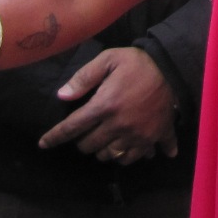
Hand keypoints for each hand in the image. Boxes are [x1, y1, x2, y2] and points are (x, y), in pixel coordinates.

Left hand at [40, 47, 178, 163]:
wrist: (173, 69)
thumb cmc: (137, 63)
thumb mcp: (108, 59)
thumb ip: (84, 77)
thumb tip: (62, 96)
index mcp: (104, 105)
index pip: (72, 127)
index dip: (54, 137)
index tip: (43, 144)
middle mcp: (118, 125)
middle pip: (89, 146)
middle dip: (82, 141)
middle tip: (85, 131)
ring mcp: (136, 135)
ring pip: (108, 155)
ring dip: (102, 149)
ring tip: (104, 139)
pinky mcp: (152, 139)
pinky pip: (133, 158)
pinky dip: (126, 156)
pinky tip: (126, 148)